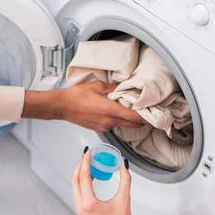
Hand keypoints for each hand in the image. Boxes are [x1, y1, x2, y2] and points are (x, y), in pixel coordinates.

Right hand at [22, 82, 145, 132]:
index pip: (135, 117)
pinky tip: (114, 111)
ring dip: (128, 119)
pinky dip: (118, 120)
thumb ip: (113, 88)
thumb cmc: (76, 96)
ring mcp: (104, 127)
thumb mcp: (97, 86)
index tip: (153, 113)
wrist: (62, 106)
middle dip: (141, 120)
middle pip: (132, 124)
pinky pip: (113, 125)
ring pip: (123, 125)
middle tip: (147, 111)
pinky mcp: (99, 129)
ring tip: (129, 109)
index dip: (146, 116)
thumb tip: (123, 88)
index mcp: (111, 111)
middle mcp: (110, 122)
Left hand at [71, 148, 132, 214]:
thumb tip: (124, 165)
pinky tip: (91, 175)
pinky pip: (78, 192)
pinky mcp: (82, 210)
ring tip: (89, 162)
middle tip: (87, 155)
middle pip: (75, 180)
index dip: (85, 162)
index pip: (84, 177)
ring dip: (80, 173)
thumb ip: (125, 180)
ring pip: (75, 186)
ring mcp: (80, 209)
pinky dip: (82, 181)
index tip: (88, 152)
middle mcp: (81, 206)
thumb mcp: (124, 199)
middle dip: (80, 165)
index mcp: (89, 203)